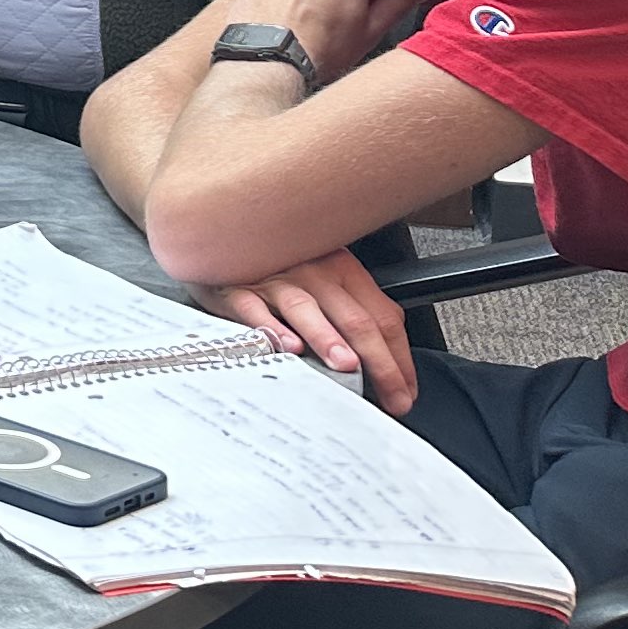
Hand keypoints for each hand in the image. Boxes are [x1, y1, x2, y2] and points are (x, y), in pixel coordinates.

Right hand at [202, 248, 418, 413]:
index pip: (384, 319)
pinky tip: (286, 346)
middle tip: (391, 395)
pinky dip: (272, 329)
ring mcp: (275, 280)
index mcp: (344, 270)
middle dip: (378, 361)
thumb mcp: (325, 278)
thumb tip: (390, 355)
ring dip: (328, 339)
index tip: (405, 393)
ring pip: (308, 310)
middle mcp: (314, 272)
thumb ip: (356, 309)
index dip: (400, 359)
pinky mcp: (236, 288)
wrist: (222, 233)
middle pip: (355, 319)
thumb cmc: (278, 265)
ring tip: (346, 365)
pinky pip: (255, 309)